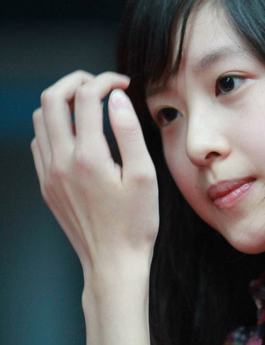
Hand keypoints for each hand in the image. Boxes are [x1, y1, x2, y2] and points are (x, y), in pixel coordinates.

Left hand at [31, 70, 158, 299]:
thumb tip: (117, 98)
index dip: (106, 81)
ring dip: (61, 102)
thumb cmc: (135, 224)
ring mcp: (48, 174)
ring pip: (39, 119)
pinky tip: (76, 133)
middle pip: (51, 99)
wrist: (113, 263)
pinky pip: (39, 143)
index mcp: (88, 157)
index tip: (123, 85)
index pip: (87, 97)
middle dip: (76, 81)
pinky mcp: (46, 185)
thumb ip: (129, 132)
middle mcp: (61, 162)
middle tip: (99, 85)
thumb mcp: (144, 176)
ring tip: (87, 105)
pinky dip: (53, 126)